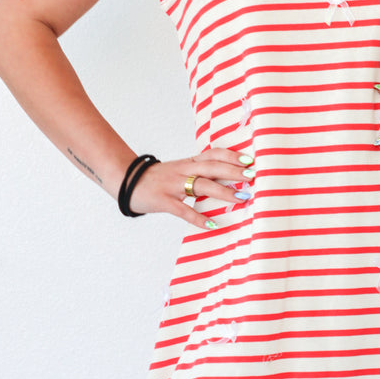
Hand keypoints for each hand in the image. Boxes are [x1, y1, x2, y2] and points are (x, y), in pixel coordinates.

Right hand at [126, 146, 252, 228]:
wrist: (126, 180)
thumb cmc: (158, 178)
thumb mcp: (180, 170)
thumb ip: (199, 172)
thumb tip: (226, 176)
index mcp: (188, 163)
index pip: (213, 154)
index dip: (231, 156)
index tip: (249, 160)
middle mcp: (183, 171)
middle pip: (212, 167)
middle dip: (234, 171)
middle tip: (253, 176)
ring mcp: (173, 185)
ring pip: (201, 185)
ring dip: (223, 191)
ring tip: (241, 197)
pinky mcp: (163, 201)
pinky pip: (183, 210)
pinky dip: (198, 217)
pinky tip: (212, 224)